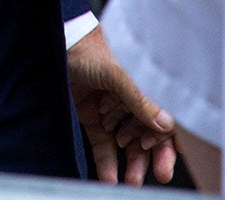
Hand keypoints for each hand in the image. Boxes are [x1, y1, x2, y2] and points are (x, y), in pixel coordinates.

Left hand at [67, 26, 178, 185]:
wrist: (56, 41)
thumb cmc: (89, 48)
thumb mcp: (117, 71)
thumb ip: (140, 98)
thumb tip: (167, 124)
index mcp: (146, 83)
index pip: (166, 116)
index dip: (169, 138)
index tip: (169, 156)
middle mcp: (133, 98)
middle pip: (151, 133)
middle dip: (156, 156)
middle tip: (160, 175)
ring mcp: (113, 109)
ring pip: (130, 143)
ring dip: (134, 163)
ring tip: (132, 182)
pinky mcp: (93, 117)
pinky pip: (104, 144)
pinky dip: (107, 163)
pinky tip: (110, 178)